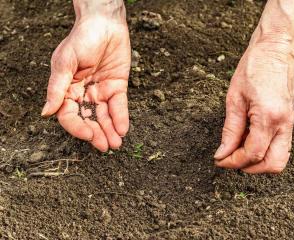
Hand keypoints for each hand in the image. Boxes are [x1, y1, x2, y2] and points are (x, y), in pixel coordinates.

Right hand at [41, 12, 130, 151]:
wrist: (105, 23)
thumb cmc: (81, 39)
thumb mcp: (65, 62)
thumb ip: (57, 88)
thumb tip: (46, 113)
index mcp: (67, 89)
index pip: (69, 115)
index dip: (78, 127)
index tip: (89, 136)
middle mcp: (83, 93)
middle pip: (89, 119)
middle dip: (97, 134)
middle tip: (105, 147)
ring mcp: (101, 91)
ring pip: (104, 116)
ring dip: (110, 130)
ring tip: (116, 144)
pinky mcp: (117, 87)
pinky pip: (119, 105)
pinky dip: (121, 117)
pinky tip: (123, 129)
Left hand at [214, 41, 293, 173]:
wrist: (275, 49)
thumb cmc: (253, 68)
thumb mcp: (234, 99)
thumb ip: (230, 130)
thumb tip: (223, 152)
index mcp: (269, 117)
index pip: (252, 154)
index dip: (233, 161)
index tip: (219, 160)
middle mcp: (284, 123)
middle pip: (272, 164)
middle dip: (248, 167)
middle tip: (229, 159)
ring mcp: (289, 122)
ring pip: (279, 159)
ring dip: (258, 162)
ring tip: (237, 150)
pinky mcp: (288, 120)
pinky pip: (280, 146)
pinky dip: (264, 151)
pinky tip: (247, 140)